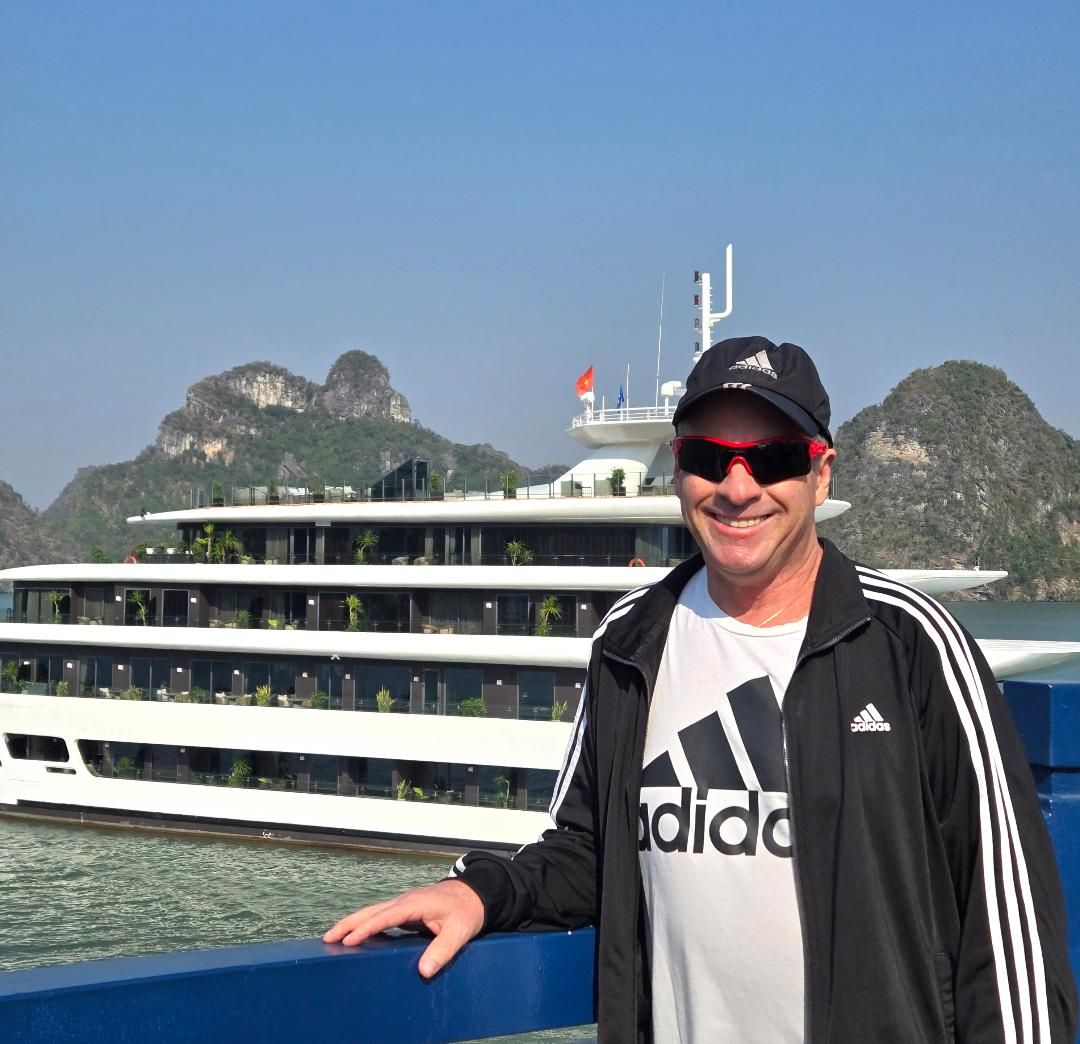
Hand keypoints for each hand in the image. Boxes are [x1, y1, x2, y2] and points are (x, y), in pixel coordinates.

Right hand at [322, 879, 484, 977]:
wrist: (475, 894)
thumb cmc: (467, 910)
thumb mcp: (460, 931)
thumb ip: (442, 950)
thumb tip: (423, 971)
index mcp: (415, 904)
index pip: (386, 916)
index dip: (367, 928)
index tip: (349, 940)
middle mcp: (405, 901)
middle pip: (372, 911)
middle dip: (349, 924)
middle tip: (327, 938)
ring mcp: (404, 904)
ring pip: (373, 912)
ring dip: (353, 923)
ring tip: (333, 938)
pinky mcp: (406, 910)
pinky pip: (380, 916)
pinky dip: (365, 924)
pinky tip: (357, 936)